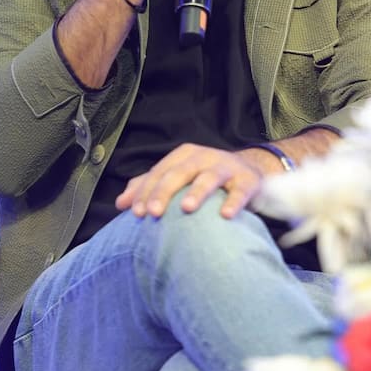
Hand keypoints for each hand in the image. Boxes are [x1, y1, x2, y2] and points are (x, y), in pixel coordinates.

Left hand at [115, 143, 264, 219]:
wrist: (250, 172)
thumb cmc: (206, 178)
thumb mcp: (179, 178)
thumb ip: (150, 187)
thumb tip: (120, 204)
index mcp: (184, 155)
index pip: (160, 172)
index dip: (146, 191)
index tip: (135, 213)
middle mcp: (204, 157)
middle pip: (180, 172)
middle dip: (164, 192)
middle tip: (153, 213)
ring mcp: (226, 167)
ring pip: (209, 178)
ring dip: (198, 192)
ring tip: (186, 208)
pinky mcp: (247, 180)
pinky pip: (240, 191)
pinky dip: (233, 202)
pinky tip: (225, 215)